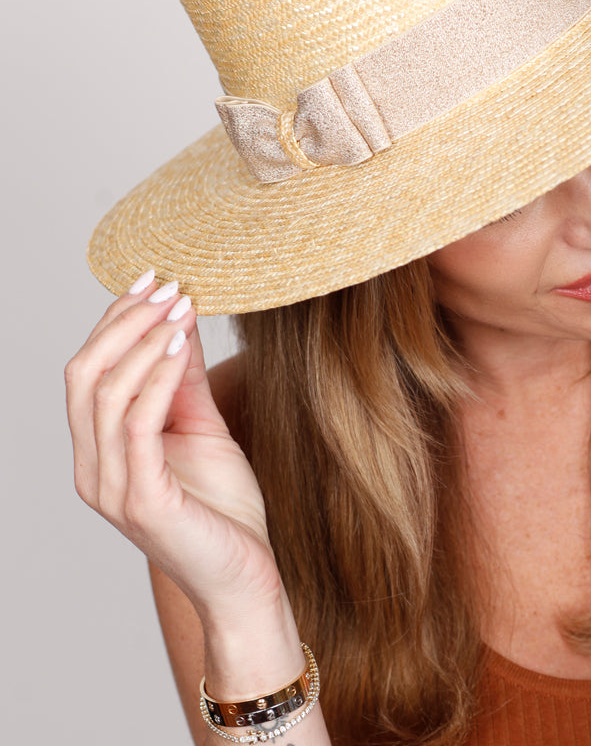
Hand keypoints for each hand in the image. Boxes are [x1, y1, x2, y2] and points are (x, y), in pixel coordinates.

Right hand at [66, 273, 283, 624]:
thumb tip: (182, 320)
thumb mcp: (203, 428)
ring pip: (105, 394)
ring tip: (181, 307)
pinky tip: (184, 347)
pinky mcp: (141, 501)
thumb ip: (186, 381)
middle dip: (124, 322)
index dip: (115, 320)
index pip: (88, 371)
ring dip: (145, 341)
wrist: (244, 574)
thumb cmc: (223, 507)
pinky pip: (138, 425)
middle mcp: (92, 469)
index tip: (153, 278)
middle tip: (168, 285)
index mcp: (99, 451)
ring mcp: (111, 487)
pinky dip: (158, 377)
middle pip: (84, 375)